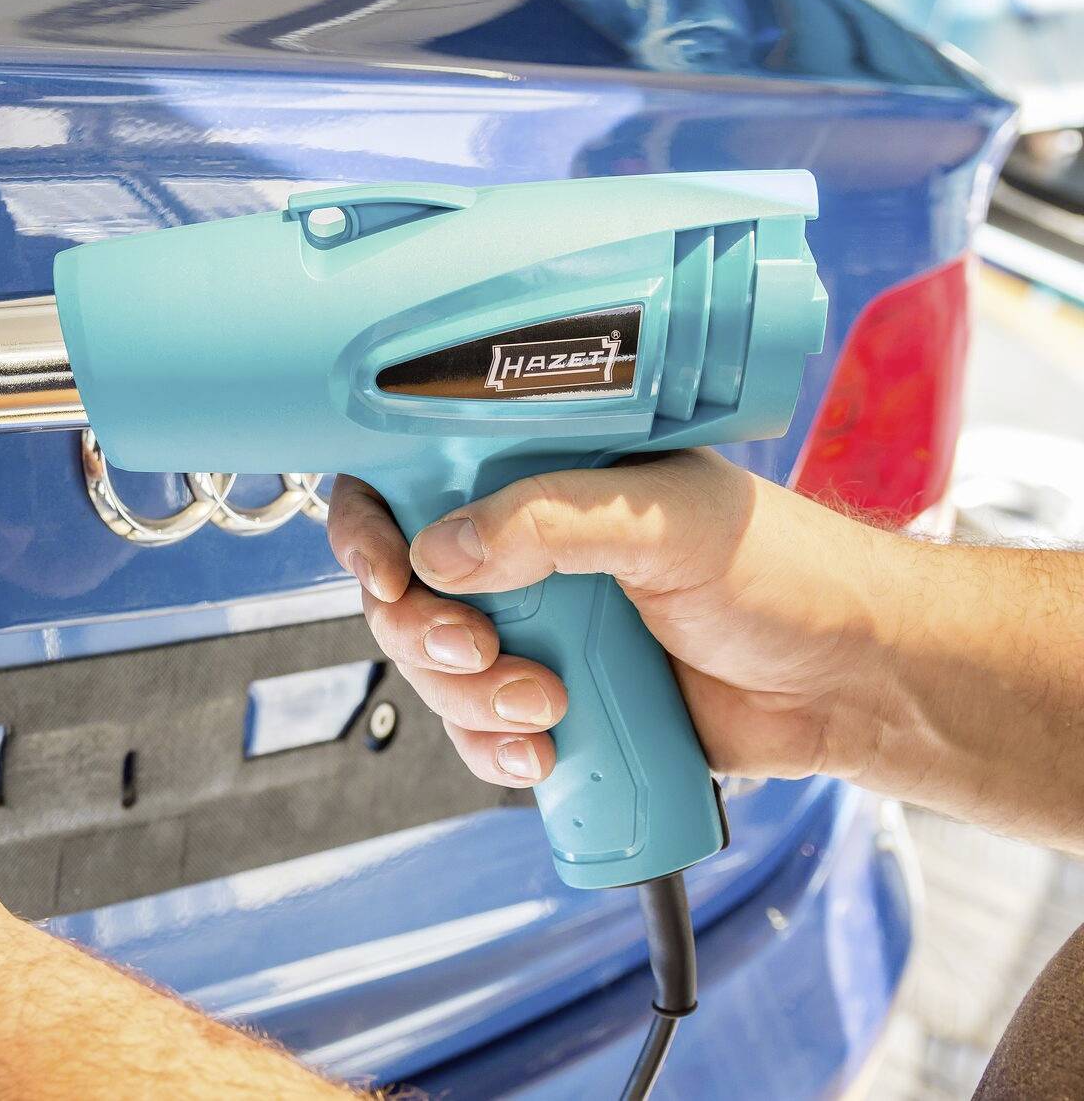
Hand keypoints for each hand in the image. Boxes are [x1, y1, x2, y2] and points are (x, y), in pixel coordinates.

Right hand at [327, 450, 900, 789]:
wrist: (855, 683)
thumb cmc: (790, 573)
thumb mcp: (667, 521)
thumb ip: (552, 521)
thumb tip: (445, 550)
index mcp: (543, 478)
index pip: (413, 482)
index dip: (372, 526)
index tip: (384, 568)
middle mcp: (526, 552)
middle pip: (406, 592)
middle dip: (424, 634)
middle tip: (479, 649)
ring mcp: (539, 631)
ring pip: (436, 672)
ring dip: (469, 700)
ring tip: (546, 707)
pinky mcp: (559, 705)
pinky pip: (481, 734)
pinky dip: (494, 749)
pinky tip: (544, 749)